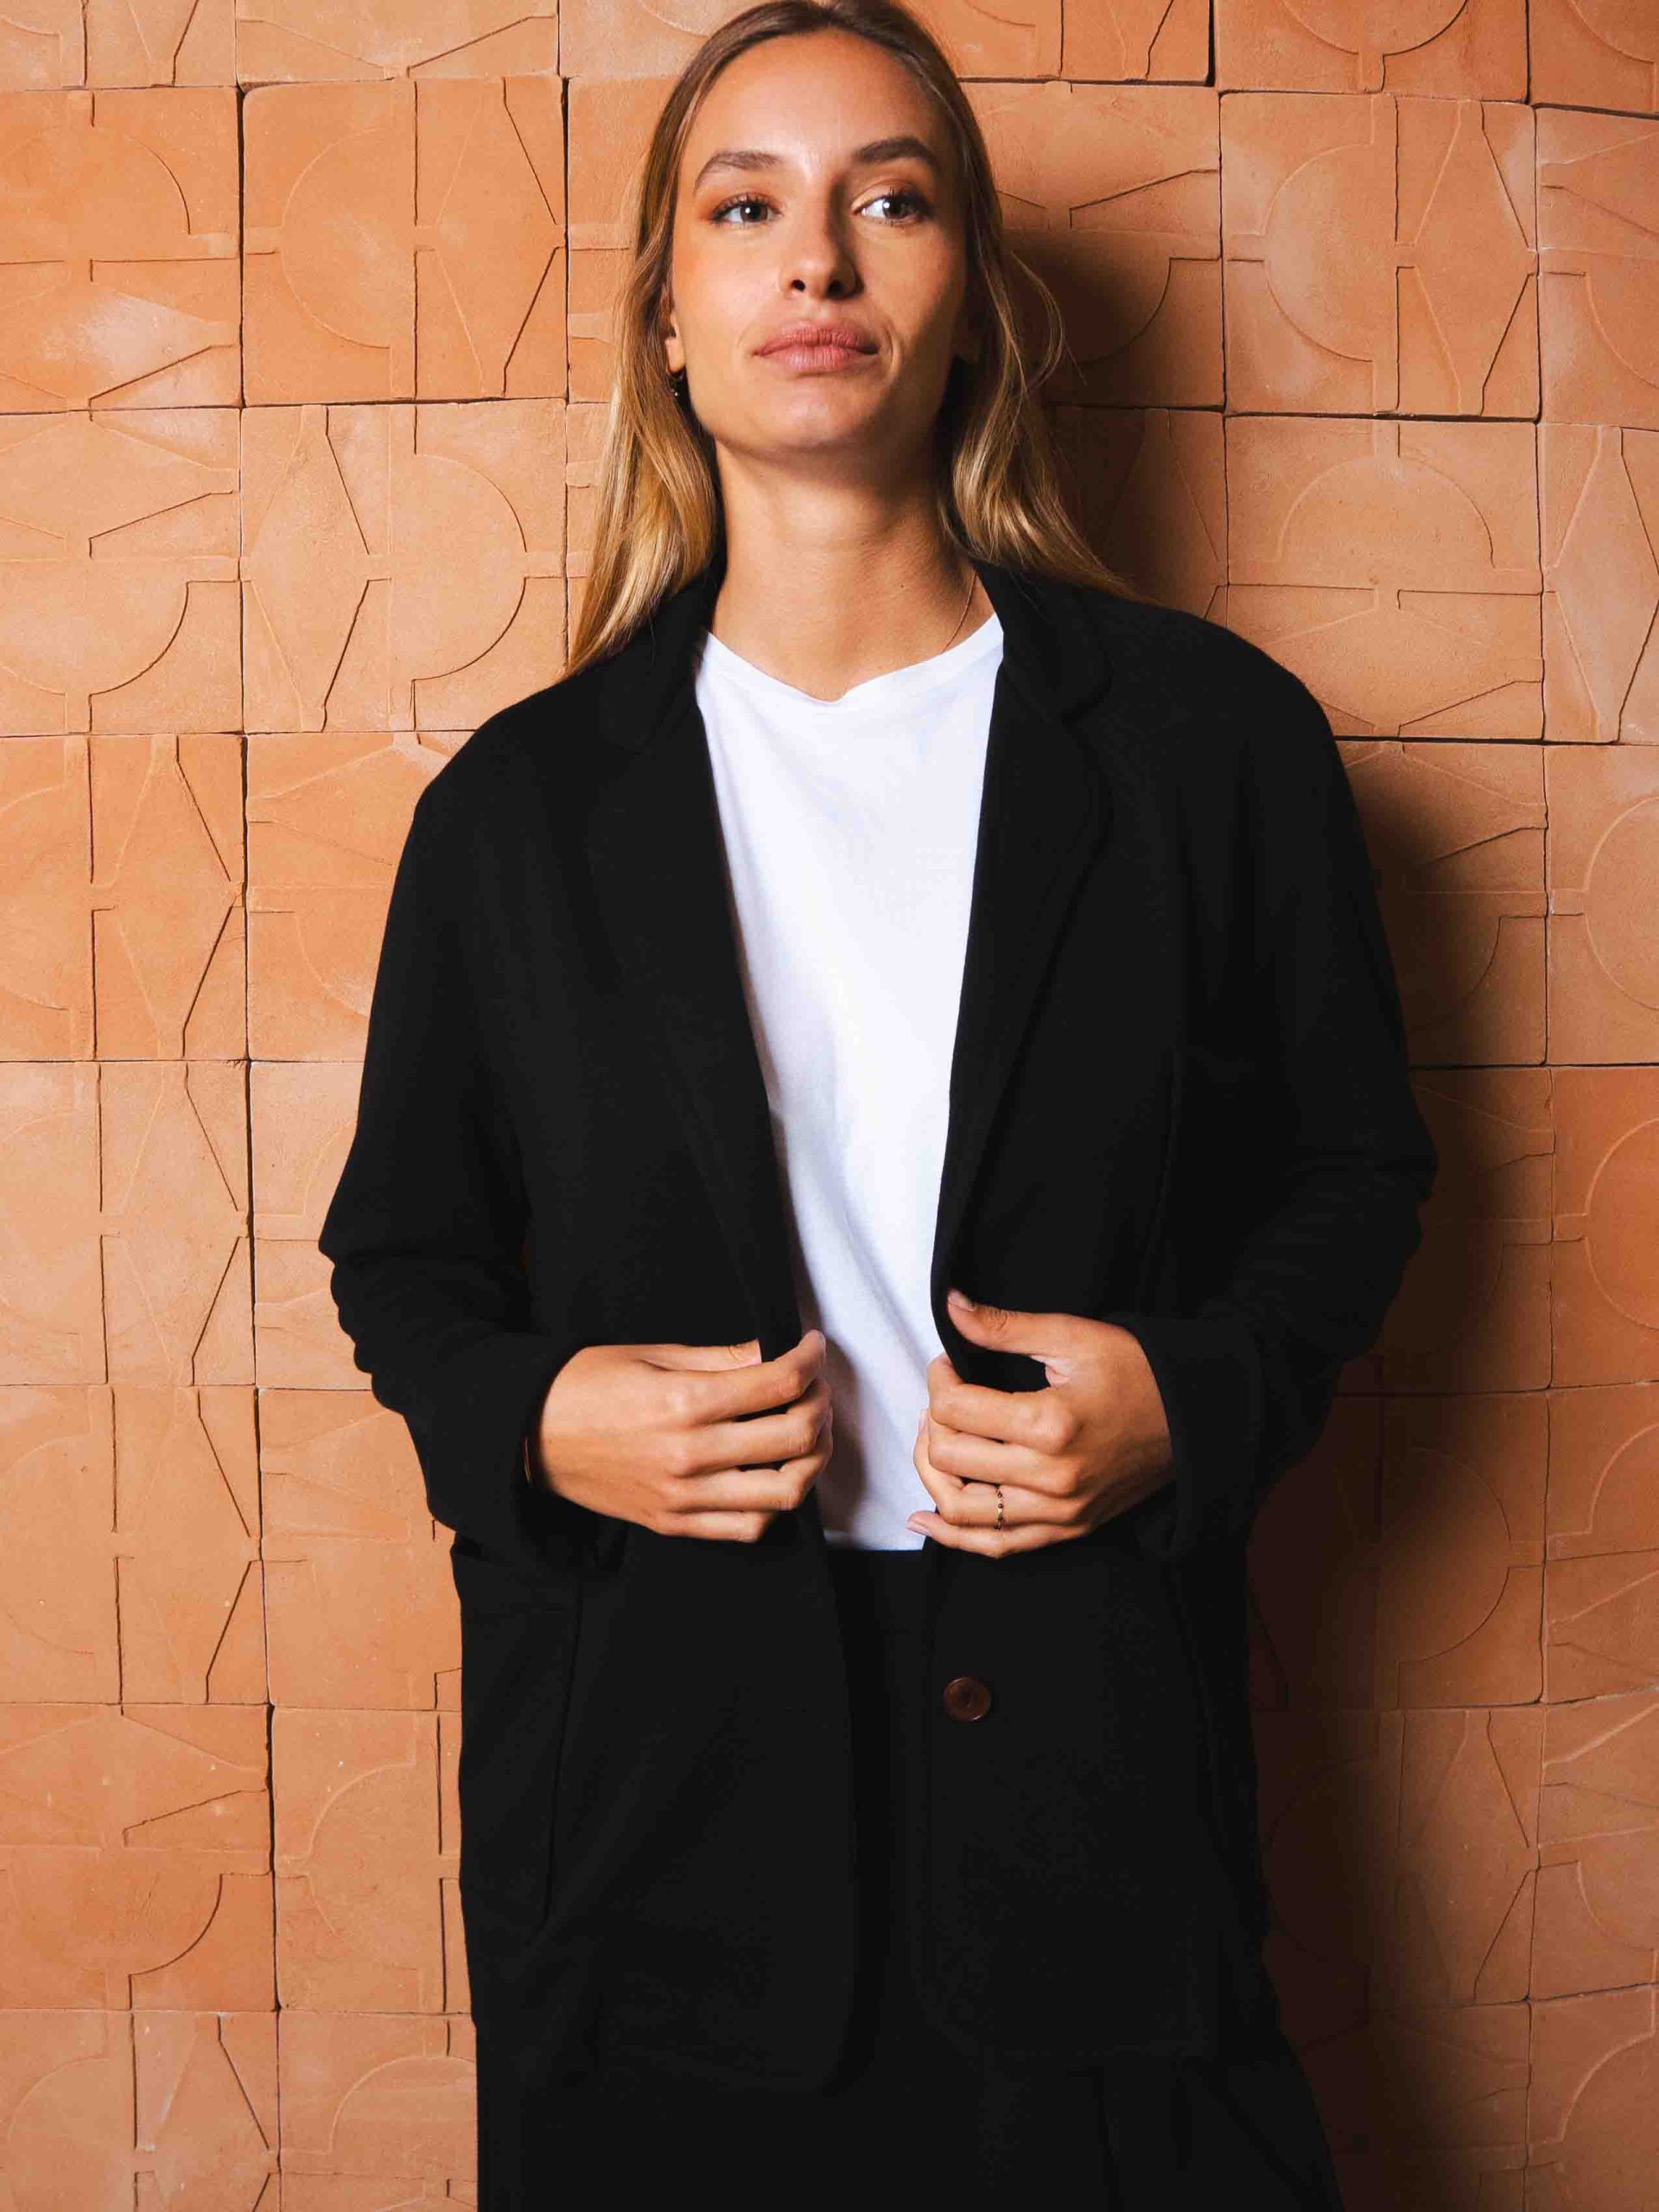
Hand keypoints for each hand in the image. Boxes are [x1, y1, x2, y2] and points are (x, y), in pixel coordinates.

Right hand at [531, 1328, 831, 1541]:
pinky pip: (747, 1527)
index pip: (778, 1384)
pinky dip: (774, 1504)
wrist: (527, 1436)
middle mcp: (690, 1455)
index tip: (813, 1348)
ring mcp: (684, 1497)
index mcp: (684, 1403)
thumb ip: (719, 1359)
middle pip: (794, 1437)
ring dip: (811, 1461)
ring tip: (807, 1435)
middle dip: (821, 1405)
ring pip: (783, 1493)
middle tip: (816, 1387)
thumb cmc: (586, 1384)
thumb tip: (772, 1354)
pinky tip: (773, 1474)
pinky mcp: (674, 1523)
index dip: (810, 1361)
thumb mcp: (652, 1355)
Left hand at [906, 1289, 1172, 1554]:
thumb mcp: (1072, 1336)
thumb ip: (1004, 1326)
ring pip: (961, 1511)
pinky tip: (925, 1517)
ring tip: (935, 1441)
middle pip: (948, 1459)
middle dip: (933, 1420)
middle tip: (945, 1396)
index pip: (955, 1409)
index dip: (938, 1379)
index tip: (948, 1363)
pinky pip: (996, 1546)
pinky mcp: (1067, 1529)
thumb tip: (951, 1306)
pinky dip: (954, 1536)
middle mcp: (1051, 1477)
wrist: (1196, 1417)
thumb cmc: (1137, 1371)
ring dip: (932, 1476)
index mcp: (1050, 1424)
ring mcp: (1059, 1512)